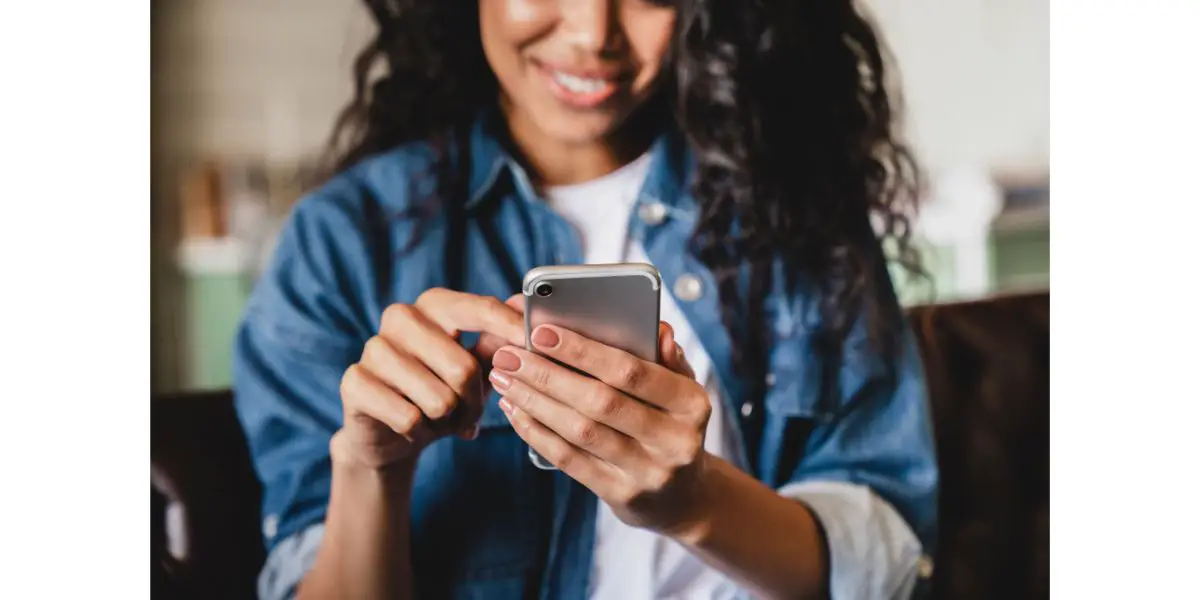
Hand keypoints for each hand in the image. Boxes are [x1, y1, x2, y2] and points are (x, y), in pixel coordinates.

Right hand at [335, 289, 523, 471]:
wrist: (391, 433)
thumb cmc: (441, 390)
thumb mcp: (475, 367)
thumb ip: (498, 341)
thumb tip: (525, 307)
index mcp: (434, 305)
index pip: (479, 309)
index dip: (510, 329)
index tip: (534, 344)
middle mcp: (401, 317)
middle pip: (463, 367)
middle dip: (474, 402)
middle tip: (468, 412)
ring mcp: (374, 347)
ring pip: (438, 398)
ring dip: (447, 420)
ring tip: (439, 418)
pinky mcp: (354, 382)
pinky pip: (409, 417)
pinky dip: (420, 432)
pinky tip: (413, 427)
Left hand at [488, 322, 712, 535]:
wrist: (684, 497)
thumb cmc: (672, 425)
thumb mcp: (682, 390)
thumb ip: (666, 358)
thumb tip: (658, 329)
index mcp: (692, 404)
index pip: (633, 372)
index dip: (584, 351)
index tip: (542, 332)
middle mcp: (675, 441)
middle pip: (600, 402)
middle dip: (548, 375)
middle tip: (509, 356)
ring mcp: (648, 472)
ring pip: (580, 431)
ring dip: (535, 401)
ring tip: (505, 379)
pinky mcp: (622, 495)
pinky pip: (570, 460)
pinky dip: (537, 432)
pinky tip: (515, 411)